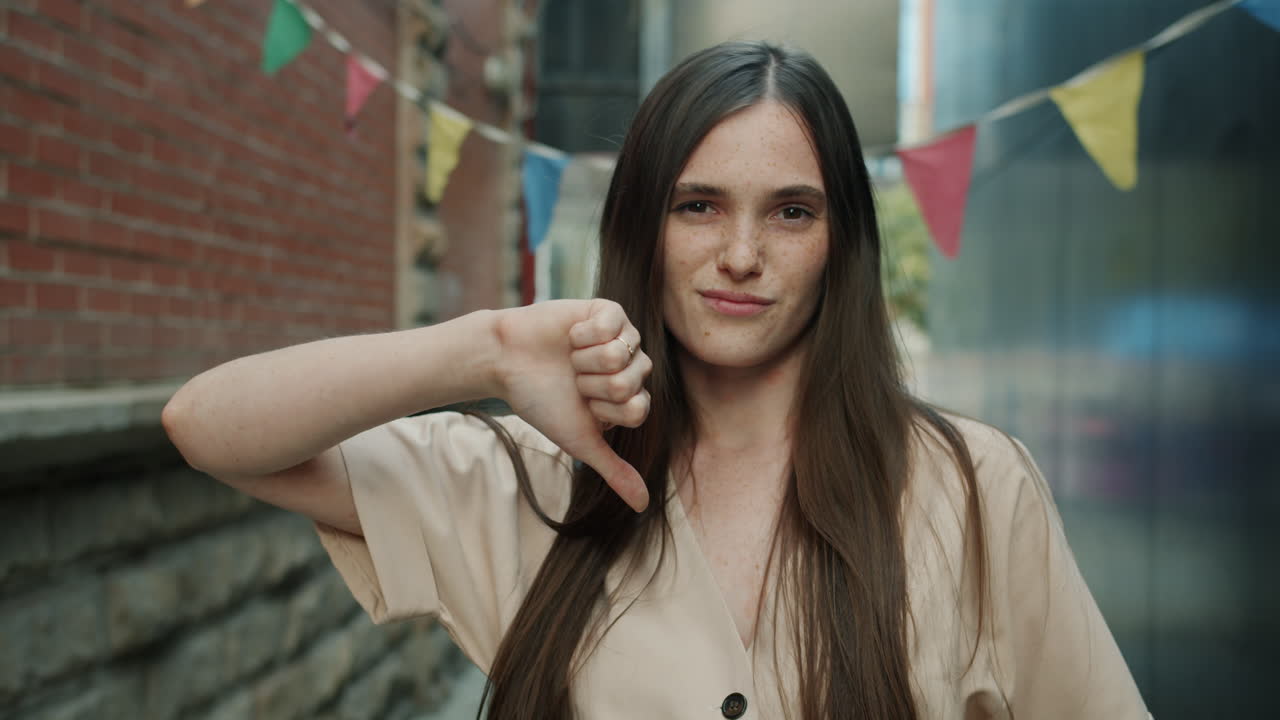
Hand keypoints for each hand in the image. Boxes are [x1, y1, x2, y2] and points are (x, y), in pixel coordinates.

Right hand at [493, 300, 652, 510]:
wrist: (506, 362)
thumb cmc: (541, 400)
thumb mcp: (580, 440)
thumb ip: (614, 470)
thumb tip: (642, 507)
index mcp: (629, 396)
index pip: (638, 409)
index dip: (604, 410)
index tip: (582, 405)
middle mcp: (631, 366)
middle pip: (630, 383)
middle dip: (591, 386)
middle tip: (573, 379)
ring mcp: (623, 336)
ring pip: (621, 354)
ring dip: (585, 360)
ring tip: (570, 358)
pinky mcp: (608, 311)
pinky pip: (613, 324)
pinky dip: (584, 334)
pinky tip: (571, 336)